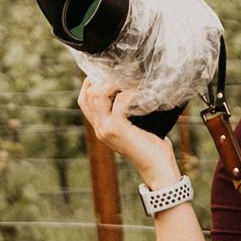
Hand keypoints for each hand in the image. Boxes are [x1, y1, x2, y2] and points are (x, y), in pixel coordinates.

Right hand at [79, 73, 179, 194]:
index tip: (106, 73)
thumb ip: (128, 112)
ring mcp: (106, 129)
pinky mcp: (118, 129)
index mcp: (100, 127)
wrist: (157, 168)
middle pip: (89, 94)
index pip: (84, 100)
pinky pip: (119, 102)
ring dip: (113, 83)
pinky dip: (129, 93)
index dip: (91, 83)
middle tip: (122, 75)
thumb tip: (134, 89)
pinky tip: (140, 93)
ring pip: (97, 95)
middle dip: (104, 79)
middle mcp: (99, 128)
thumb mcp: (134, 127)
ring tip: (129, 82)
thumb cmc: (151, 146)